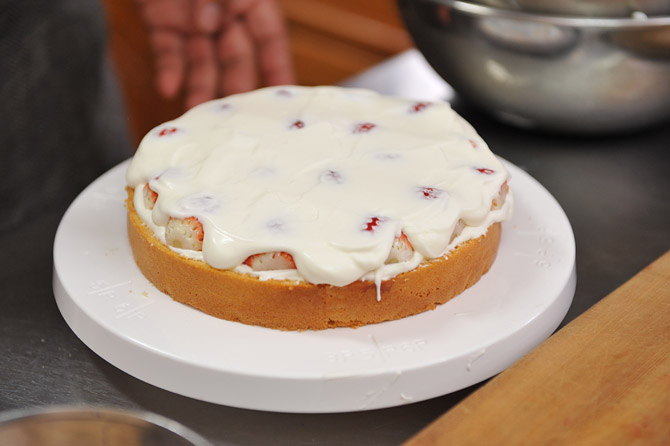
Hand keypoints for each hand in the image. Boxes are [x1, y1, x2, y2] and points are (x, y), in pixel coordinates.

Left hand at [136, 0, 294, 108]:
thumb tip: (211, 24)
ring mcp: (192, 20)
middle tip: (236, 117)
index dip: (278, 68)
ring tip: (197, 113)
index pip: (270, 40)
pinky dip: (168, 69)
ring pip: (202, 62)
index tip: (282, 98)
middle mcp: (224, 13)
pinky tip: (168, 88)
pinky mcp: (162, 22)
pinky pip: (168, 51)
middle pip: (236, 57)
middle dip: (236, 87)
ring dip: (200, 87)